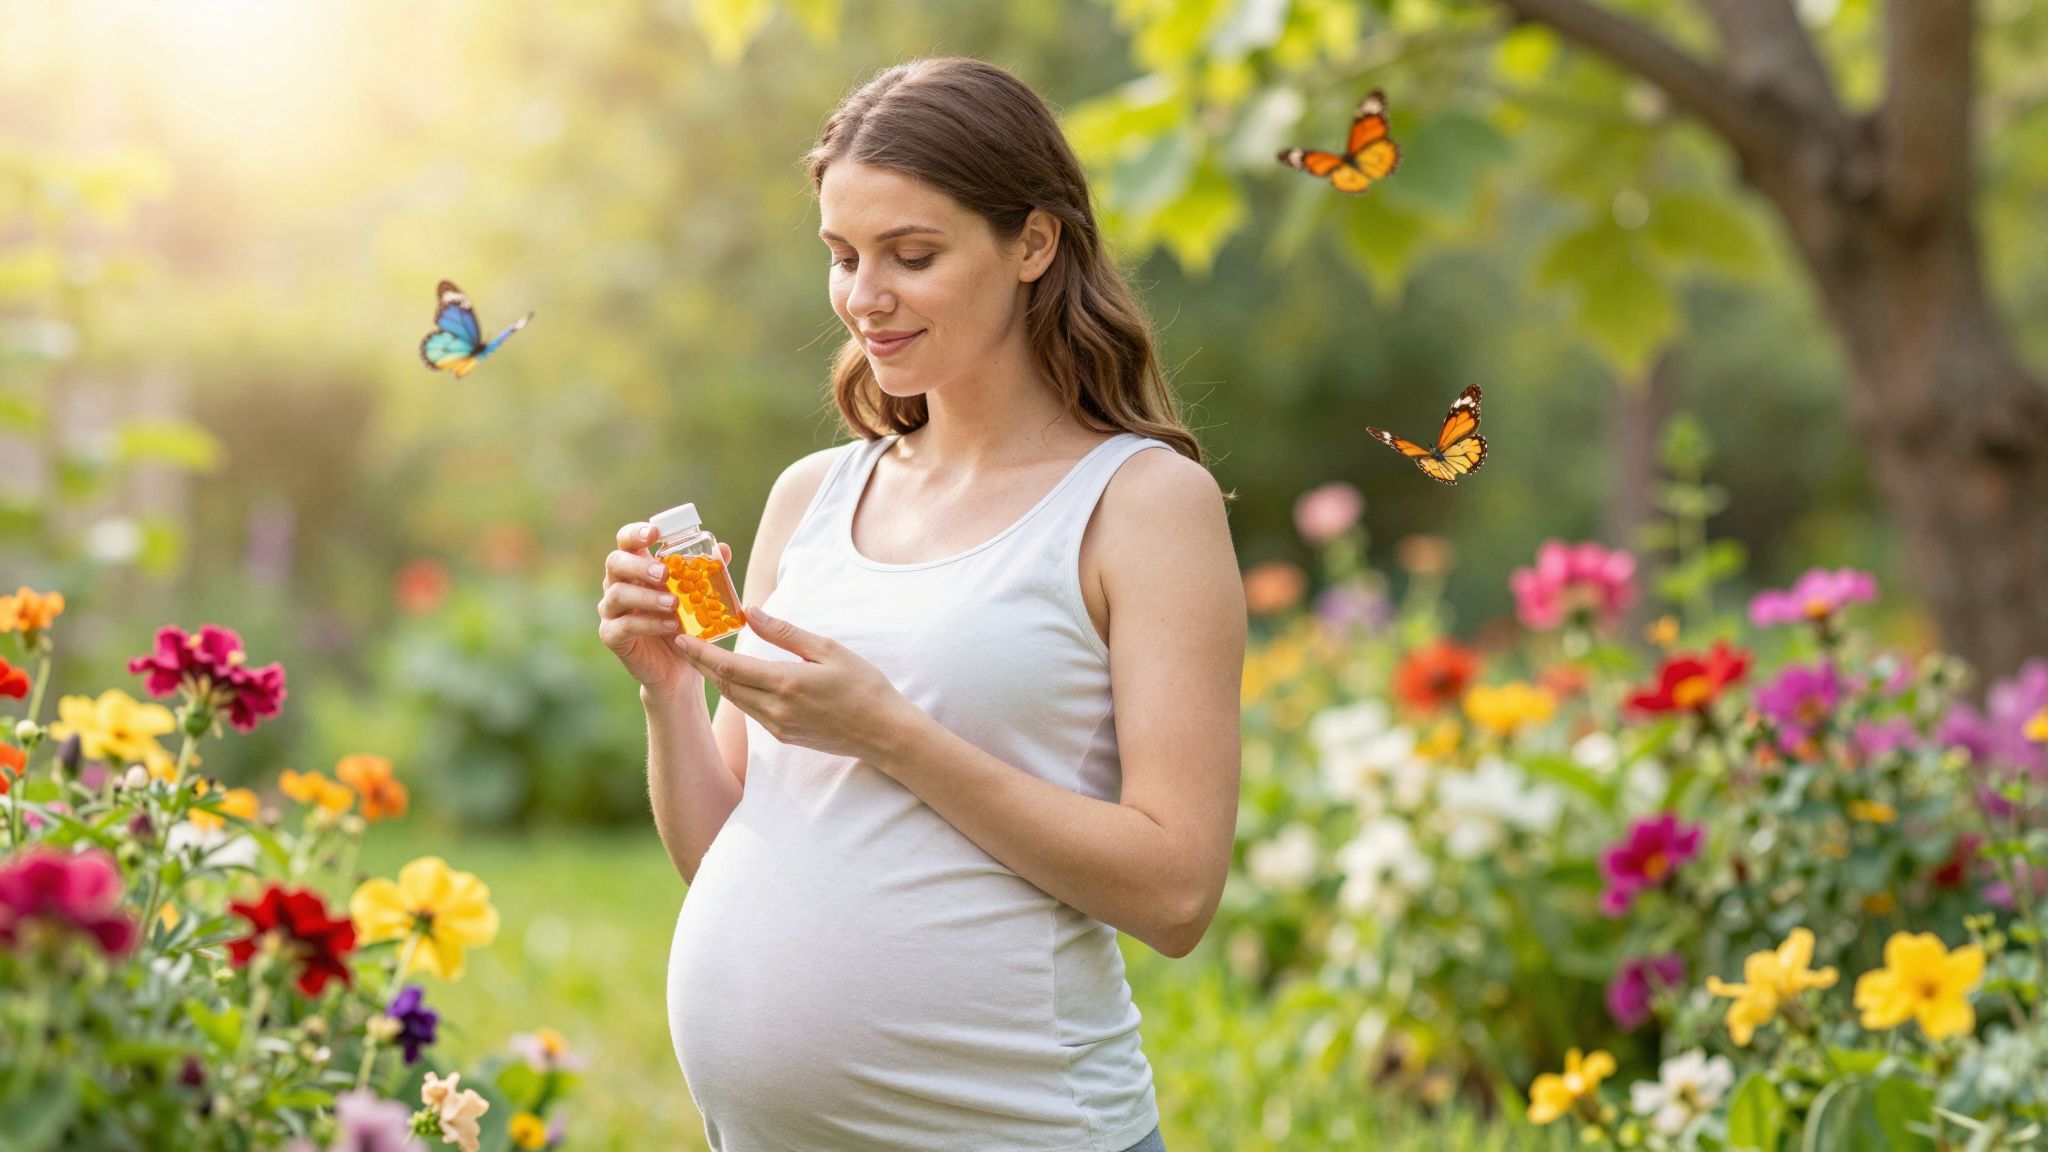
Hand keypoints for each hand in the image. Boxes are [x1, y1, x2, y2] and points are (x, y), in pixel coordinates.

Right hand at [598, 521, 732, 697]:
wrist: (680, 665)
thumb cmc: (685, 622)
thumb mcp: (698, 596)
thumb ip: (705, 572)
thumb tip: (723, 550)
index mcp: (636, 567)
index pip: (626, 541)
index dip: (636, 533)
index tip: (655, 533)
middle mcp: (617, 584)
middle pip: (615, 562)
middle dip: (639, 565)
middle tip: (664, 574)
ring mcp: (611, 610)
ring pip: (617, 594)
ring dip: (647, 597)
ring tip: (673, 603)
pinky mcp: (612, 635)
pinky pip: (623, 626)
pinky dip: (648, 624)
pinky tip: (670, 626)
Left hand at [671, 603, 915, 762]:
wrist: (884, 733)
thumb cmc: (864, 686)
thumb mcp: (828, 650)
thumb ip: (785, 632)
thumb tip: (750, 612)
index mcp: (785, 684)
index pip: (729, 667)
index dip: (700, 652)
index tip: (681, 637)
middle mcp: (775, 709)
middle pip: (725, 684)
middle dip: (701, 663)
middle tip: (682, 641)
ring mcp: (777, 726)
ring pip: (736, 699)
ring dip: (718, 677)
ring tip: (703, 656)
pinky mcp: (783, 736)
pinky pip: (751, 710)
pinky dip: (738, 691)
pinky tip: (736, 677)